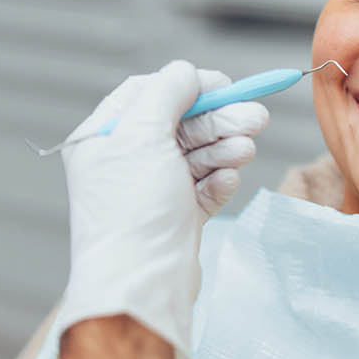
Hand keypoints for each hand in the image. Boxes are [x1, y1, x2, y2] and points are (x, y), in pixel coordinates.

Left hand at [56, 60, 268, 358]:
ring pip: (196, 155)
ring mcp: (151, 192)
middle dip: (217, 118)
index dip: (185, 85)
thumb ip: (166, 94)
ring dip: (224, 146)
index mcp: (101, 140)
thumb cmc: (132, 212)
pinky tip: (228, 178)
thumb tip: (186, 72)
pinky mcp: (176, 218)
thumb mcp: (143, 136)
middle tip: (256, 116)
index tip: (222, 84)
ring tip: (247, 147)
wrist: (141, 285)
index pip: (145, 93)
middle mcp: (124, 163)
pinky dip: (219, 180)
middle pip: (178, 124)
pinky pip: (203, 188)